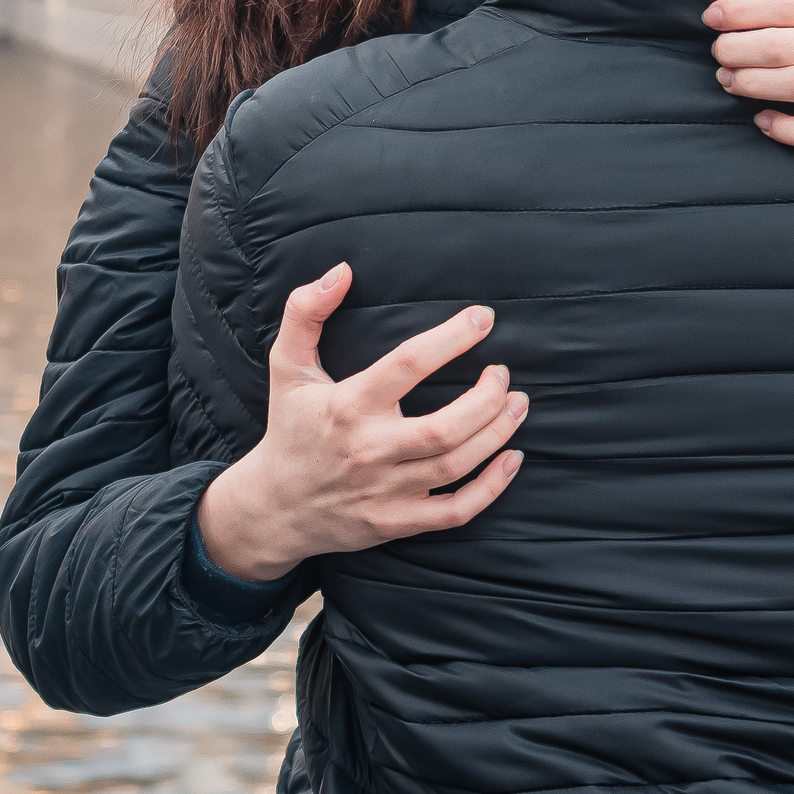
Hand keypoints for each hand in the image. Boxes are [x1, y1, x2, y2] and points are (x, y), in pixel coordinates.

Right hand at [195, 264, 527, 583]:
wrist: (275, 507)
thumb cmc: (290, 428)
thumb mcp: (286, 366)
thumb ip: (305, 312)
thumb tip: (342, 271)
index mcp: (347, 406)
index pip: (409, 364)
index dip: (452, 338)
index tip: (483, 318)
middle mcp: (370, 450)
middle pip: (445, 426)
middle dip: (487, 397)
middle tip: (503, 373)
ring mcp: (386, 491)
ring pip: (457, 464)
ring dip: (498, 433)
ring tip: (517, 404)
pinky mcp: (397, 522)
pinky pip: (456, 511)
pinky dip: (491, 488)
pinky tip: (511, 460)